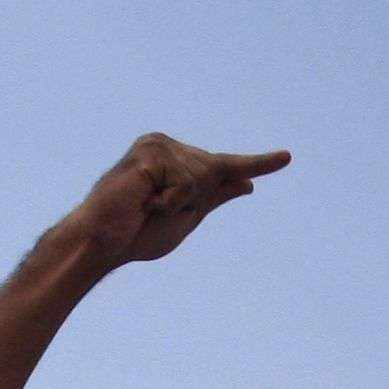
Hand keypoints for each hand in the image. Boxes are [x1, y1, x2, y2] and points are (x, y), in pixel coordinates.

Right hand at [62, 134, 290, 269]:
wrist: (102, 244)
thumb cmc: (137, 233)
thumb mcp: (187, 216)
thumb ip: (215, 196)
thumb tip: (247, 183)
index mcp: (175, 158)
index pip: (222, 164)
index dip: (257, 162)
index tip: (286, 158)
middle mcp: (166, 145)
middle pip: (215, 172)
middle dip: (193, 202)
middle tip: (155, 212)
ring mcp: (156, 145)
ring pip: (201, 176)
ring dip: (178, 203)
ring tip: (148, 207)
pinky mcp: (150, 154)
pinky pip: (184, 182)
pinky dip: (168, 201)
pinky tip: (143, 202)